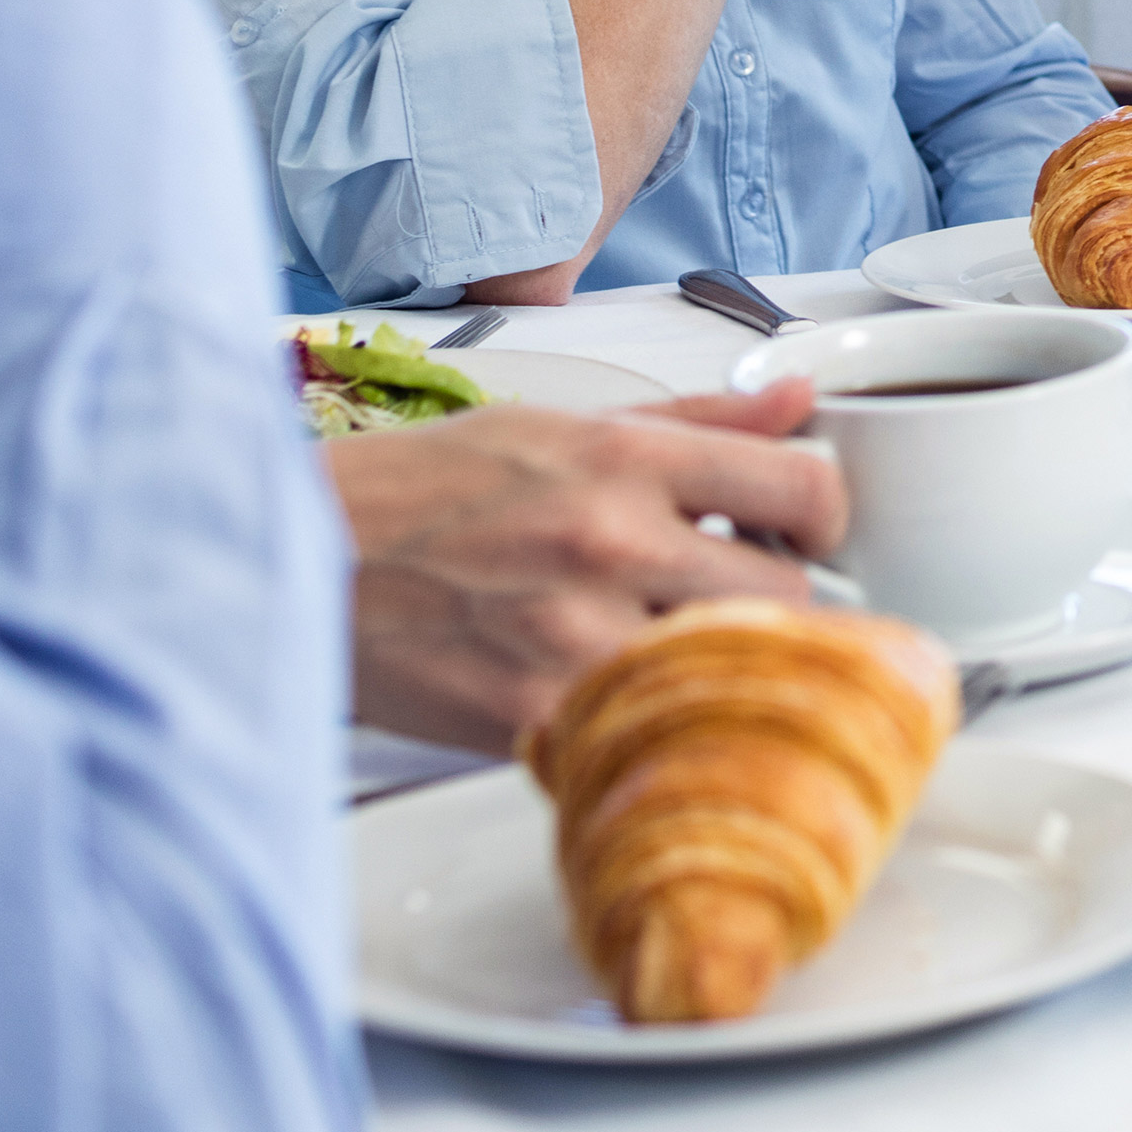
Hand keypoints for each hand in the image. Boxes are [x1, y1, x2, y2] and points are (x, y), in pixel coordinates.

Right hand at [319, 383, 850, 752]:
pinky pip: (645, 730)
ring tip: (684, 647)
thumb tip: (796, 401)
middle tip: (742, 599)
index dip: (828, 517)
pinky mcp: (533, 721)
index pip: (804, 487)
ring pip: (730, 674)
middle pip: (791, 598)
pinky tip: (624, 693)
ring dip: (724, 667)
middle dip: (782, 602)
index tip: (811, 532)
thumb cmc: (426, 490)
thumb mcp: (562, 423)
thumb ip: (696, 423)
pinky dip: (651, 720)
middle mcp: (607, 544)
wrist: (304, 556)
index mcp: (622, 462)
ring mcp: (572, 640)